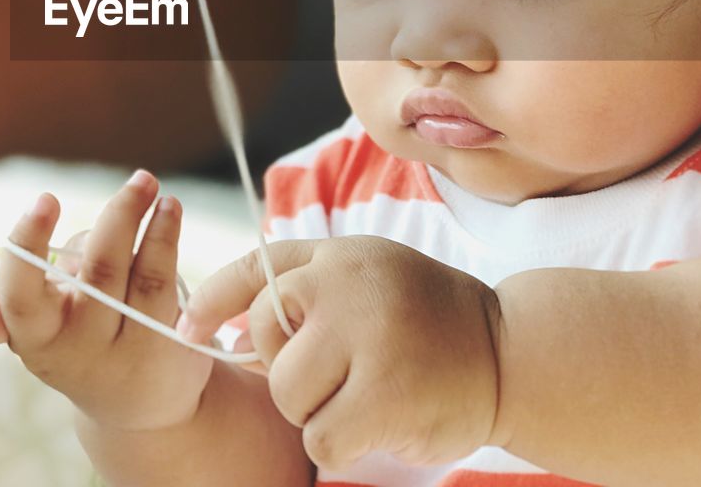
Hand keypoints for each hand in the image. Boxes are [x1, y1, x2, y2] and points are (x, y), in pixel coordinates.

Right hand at [0, 170, 213, 431]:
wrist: (149, 401)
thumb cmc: (90, 333)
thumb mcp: (56, 311)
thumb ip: (52, 268)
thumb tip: (80, 227)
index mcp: (25, 332)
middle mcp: (59, 350)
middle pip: (40, 294)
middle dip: (34, 238)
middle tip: (45, 197)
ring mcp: (108, 353)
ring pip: (106, 274)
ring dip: (123, 216)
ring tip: (143, 181)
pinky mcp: (157, 347)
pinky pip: (156, 281)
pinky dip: (162, 236)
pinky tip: (169, 208)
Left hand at [178, 236, 502, 469]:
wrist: (513, 353)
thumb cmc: (428, 319)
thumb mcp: (366, 274)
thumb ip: (303, 286)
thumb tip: (227, 328)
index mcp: (339, 256)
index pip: (254, 270)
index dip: (211, 302)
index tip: (187, 329)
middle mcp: (346, 287)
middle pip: (265, 344)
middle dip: (293, 372)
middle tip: (346, 371)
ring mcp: (366, 339)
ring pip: (288, 397)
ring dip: (320, 411)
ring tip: (370, 391)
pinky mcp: (383, 395)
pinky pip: (321, 439)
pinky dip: (343, 444)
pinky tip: (382, 421)